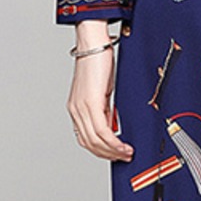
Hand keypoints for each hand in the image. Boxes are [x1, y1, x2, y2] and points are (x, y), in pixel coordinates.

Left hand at [67, 21, 133, 161]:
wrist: (93, 43)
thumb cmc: (98, 61)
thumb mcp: (101, 90)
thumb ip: (104, 108)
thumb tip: (112, 123)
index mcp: (76, 107)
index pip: (85, 138)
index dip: (100, 150)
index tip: (114, 153)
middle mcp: (75, 110)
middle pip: (88, 143)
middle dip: (107, 154)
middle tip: (123, 157)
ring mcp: (80, 107)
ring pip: (94, 140)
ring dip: (111, 151)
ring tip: (125, 153)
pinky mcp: (90, 102)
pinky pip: (101, 130)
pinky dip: (113, 141)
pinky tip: (122, 144)